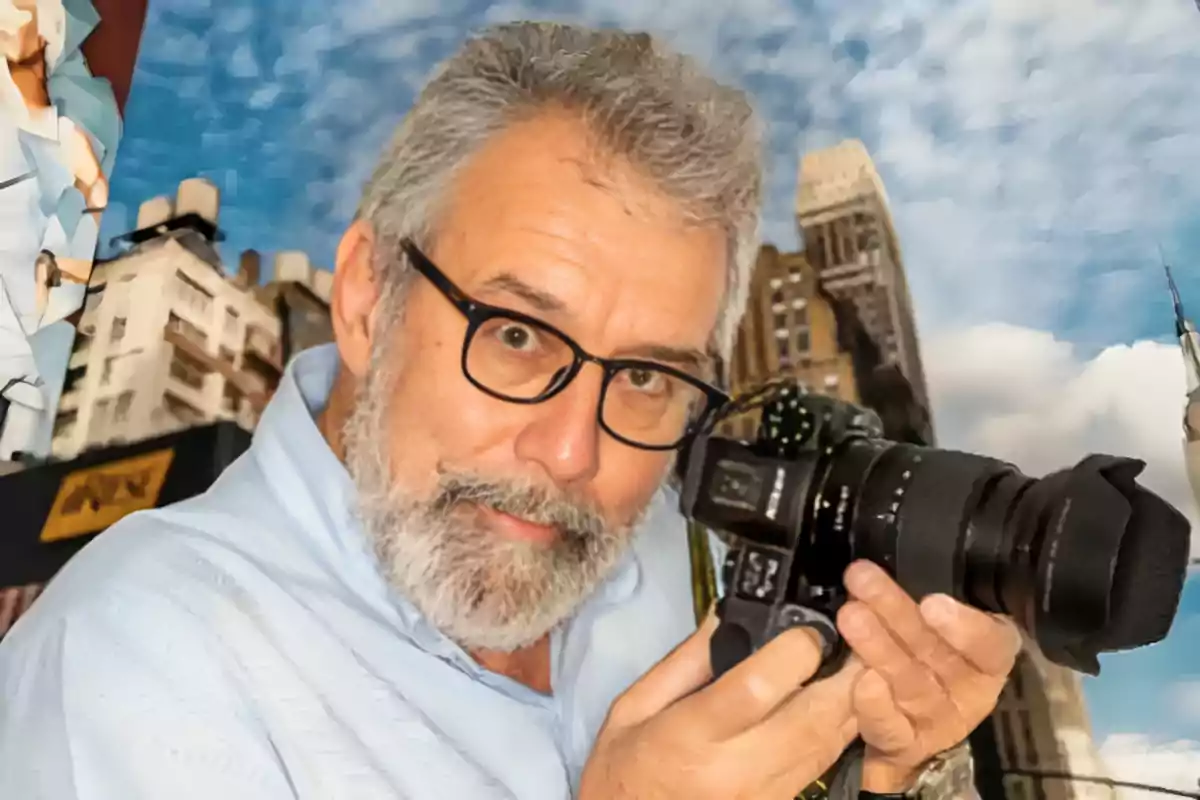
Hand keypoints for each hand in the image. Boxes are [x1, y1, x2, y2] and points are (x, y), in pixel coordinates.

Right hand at [579, 613, 864, 799]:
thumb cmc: (623, 772)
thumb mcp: (633, 709)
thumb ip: (684, 661)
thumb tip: (728, 614)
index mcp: (689, 736)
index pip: (757, 688)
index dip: (795, 652)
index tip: (806, 629)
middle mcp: (734, 770)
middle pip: (812, 718)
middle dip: (845, 674)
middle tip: (860, 635)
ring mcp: (763, 797)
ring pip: (828, 744)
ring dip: (853, 701)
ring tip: (861, 661)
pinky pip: (822, 765)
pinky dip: (838, 732)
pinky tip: (838, 705)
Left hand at [836, 561, 1021, 792]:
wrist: (900, 715)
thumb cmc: (919, 642)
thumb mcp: (928, 614)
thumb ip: (922, 591)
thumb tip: (890, 551)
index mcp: (986, 654)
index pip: (992, 643)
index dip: (966, 627)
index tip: (932, 602)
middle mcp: (969, 687)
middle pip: (937, 651)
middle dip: (897, 613)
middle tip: (862, 581)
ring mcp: (939, 719)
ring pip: (911, 683)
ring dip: (878, 647)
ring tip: (850, 615)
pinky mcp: (909, 744)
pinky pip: (892, 728)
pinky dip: (875, 706)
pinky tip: (860, 681)